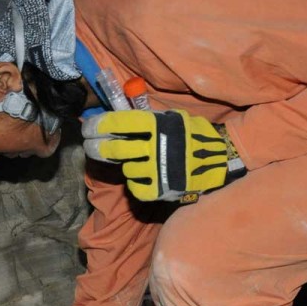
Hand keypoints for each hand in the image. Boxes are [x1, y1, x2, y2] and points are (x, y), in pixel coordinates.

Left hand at [82, 109, 245, 201]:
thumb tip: (114, 116)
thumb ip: (146, 118)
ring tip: (137, 161)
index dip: (98, 126)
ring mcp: (159, 169)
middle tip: (90, 147)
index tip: (87, 129)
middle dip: (97, 148)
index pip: (118, 122)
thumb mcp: (172, 118)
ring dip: (126, 165)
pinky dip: (136, 183)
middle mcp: (156, 146)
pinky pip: (135, 188)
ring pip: (126, 168)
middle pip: (114, 148)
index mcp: (157, 124)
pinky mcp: (161, 189)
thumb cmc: (192, 136)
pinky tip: (143, 176)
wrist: (219, 160)